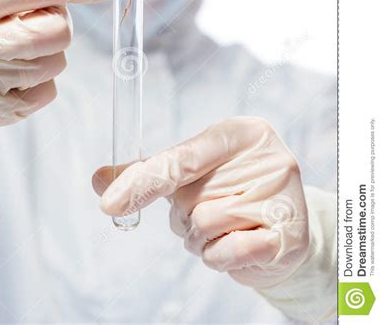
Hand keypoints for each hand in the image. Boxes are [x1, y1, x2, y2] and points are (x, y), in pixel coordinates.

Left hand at [93, 117, 308, 288]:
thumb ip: (150, 173)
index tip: (109, 205)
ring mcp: (282, 195)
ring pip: (205, 225)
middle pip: (189, 197)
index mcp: (240, 132)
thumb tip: (99, 178)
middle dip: (185, 214)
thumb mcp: (195, 171)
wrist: (282, 227)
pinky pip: (227, 252)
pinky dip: (221, 257)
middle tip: (210, 210)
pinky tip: (240, 245)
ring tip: (227, 228)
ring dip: (202, 238)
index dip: (143, 182)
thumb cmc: (232, 192)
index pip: (182, 158)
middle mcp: (266, 157)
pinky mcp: (289, 235)